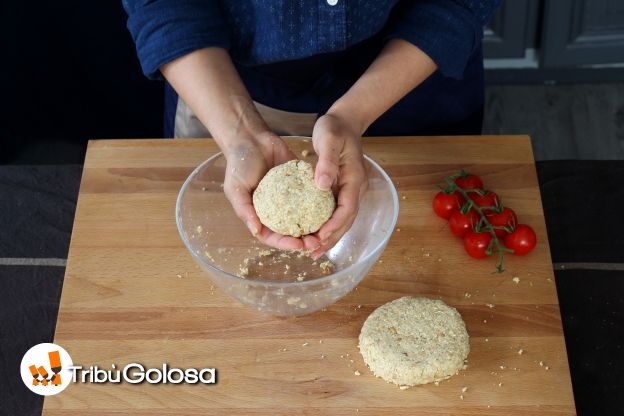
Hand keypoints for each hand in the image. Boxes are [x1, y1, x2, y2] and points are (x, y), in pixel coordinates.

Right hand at [223, 132, 320, 250]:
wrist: (251, 138)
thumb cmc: (239, 164)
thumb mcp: (235, 188)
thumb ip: (244, 209)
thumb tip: (256, 231)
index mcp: (259, 215)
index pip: (273, 236)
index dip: (285, 243)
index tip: (298, 245)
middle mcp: (276, 209)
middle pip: (291, 231)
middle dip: (304, 239)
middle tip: (317, 241)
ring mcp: (289, 198)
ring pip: (304, 216)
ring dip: (315, 226)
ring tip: (326, 229)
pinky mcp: (299, 184)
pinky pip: (311, 196)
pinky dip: (320, 204)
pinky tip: (330, 209)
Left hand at [310, 113, 367, 257]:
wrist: (344, 122)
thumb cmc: (335, 129)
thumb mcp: (329, 140)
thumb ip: (326, 162)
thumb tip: (322, 185)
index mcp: (354, 179)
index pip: (347, 209)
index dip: (334, 225)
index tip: (319, 236)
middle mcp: (355, 188)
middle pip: (346, 221)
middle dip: (331, 238)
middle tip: (313, 252)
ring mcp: (349, 190)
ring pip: (342, 220)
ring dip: (329, 237)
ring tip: (312, 251)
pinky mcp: (341, 190)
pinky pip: (335, 213)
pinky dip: (326, 226)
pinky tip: (313, 234)